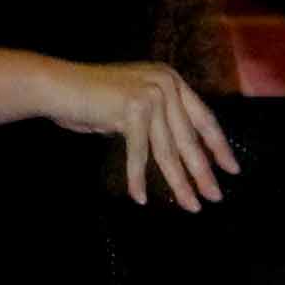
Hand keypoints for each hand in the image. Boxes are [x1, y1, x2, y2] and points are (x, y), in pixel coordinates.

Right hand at [42, 59, 237, 212]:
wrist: (55, 86)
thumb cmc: (87, 98)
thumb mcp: (133, 105)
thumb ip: (158, 120)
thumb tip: (182, 152)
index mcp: (170, 79)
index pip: (203, 118)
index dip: (217, 146)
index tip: (230, 169)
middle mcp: (166, 83)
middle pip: (189, 138)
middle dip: (202, 171)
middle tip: (215, 197)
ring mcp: (151, 95)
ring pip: (168, 150)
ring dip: (179, 182)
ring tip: (190, 205)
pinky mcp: (133, 109)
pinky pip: (138, 153)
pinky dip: (137, 177)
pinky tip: (140, 197)